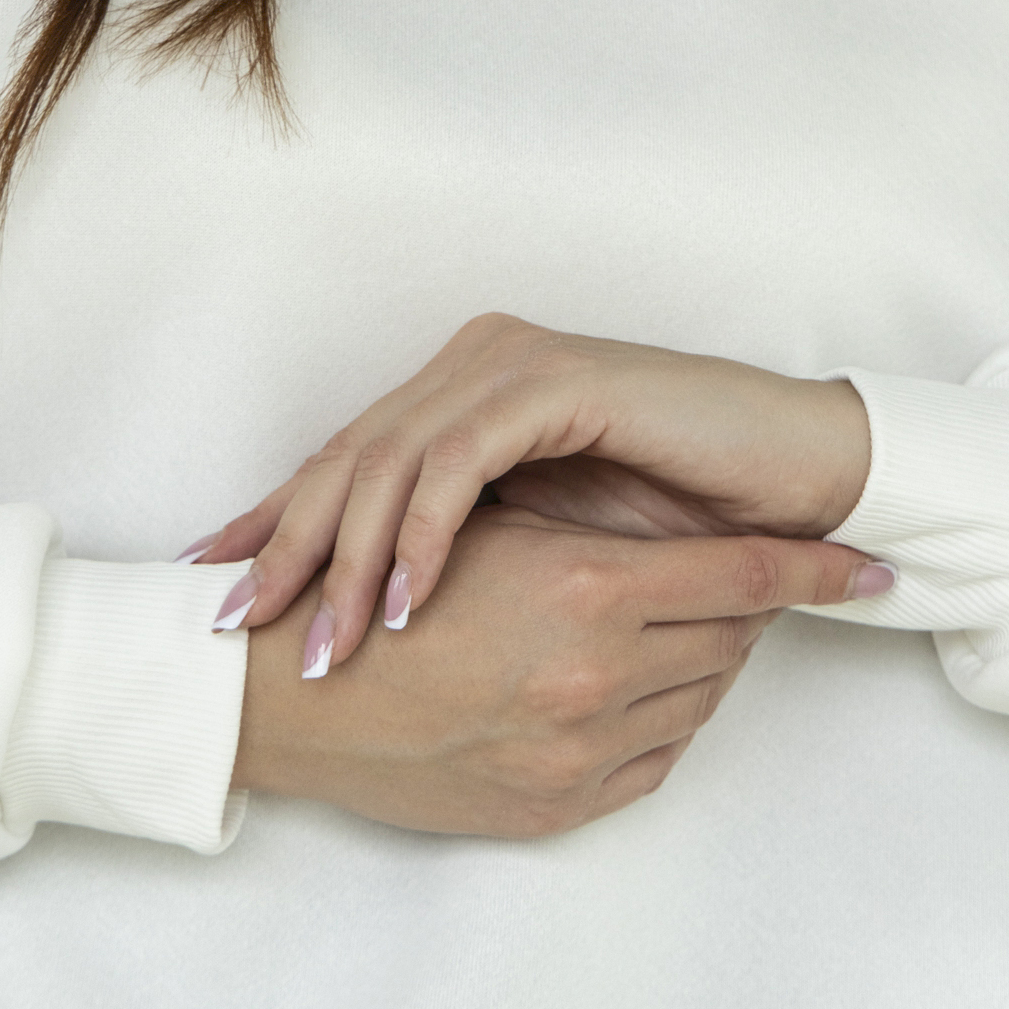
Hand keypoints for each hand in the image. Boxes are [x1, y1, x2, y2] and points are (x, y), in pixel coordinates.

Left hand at [191, 315, 880, 670]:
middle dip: (287, 550)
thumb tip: (368, 612)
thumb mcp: (543, 547)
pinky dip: (428, 535)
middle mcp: (471, 364)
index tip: (217, 597)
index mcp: (457, 395)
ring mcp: (510, 364)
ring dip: (353, 562)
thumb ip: (466, 552)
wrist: (791, 479)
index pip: (346, 464)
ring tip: (324, 644)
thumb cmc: (678, 519)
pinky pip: (462, 460)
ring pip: (391, 462)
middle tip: (240, 630)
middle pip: (347, 460)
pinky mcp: (554, 380)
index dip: (277, 528)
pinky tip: (408, 601)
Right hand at [230, 505, 876, 837]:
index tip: (868, 569)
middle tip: (736, 573)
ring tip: (667, 624)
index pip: (745, 578)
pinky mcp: (559, 806)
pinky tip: (631, 684)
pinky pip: (654, 756)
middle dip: (742, 603)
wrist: (286, 696)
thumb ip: (589, 531)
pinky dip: (659, 716)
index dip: (814, 570)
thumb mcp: (486, 529)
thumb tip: (684, 540)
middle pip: (730, 637)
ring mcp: (582, 751)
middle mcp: (598, 677)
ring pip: (698, 697)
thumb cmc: (375, 592)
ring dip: (698, 658)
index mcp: (586, 591)